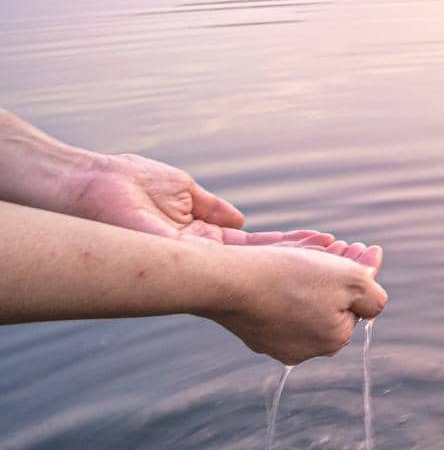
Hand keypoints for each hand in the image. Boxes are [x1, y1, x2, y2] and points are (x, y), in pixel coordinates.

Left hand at [66, 151, 331, 247]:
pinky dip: (269, 260)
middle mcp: (204, 255)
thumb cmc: (127, 181)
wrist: (90, 186)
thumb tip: (242, 219)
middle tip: (349, 260)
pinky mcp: (182, 259)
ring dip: (298, 265)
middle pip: (266, 262)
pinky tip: (301, 261)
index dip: (293, 246)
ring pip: (258, 268)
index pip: (259, 247)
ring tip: (336, 262)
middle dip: (307, 261)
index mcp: (203, 238)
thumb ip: (213, 208)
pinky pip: (233, 263)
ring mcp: (195, 260)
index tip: (327, 245)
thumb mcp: (183, 190)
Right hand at [204, 245, 387, 364]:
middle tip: (343, 245)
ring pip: (305, 303)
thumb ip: (373, 295)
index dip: (362, 273)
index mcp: (333, 340)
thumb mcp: (350, 281)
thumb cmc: (292, 279)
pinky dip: (287, 283)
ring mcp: (275, 342)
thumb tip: (375, 296)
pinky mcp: (252, 329)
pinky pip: (279, 303)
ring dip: (316, 276)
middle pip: (332, 305)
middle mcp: (305, 349)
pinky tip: (286, 263)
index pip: (359, 303)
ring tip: (319, 250)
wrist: (229, 282)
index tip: (362, 248)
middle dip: (341, 273)